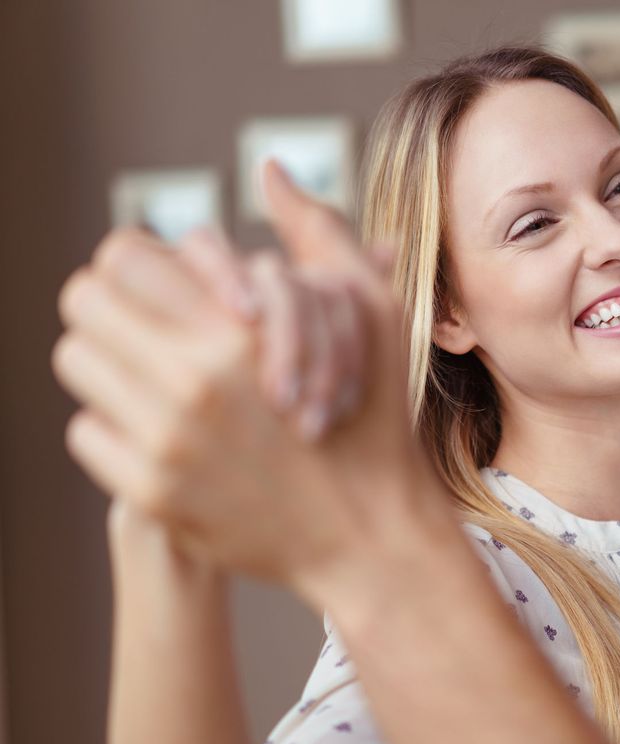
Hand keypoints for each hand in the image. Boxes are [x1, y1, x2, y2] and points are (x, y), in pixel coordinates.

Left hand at [53, 163, 440, 590]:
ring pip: (79, 368)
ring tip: (157, 379)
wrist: (372, 536)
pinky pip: (87, 434)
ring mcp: (165, 445)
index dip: (136, 265)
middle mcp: (192, 387)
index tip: (164, 288)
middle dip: (114, 309)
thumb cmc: (377, 419)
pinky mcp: (152, 495)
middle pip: (83, 306)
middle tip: (151, 328)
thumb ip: (318, 232)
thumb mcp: (369, 313)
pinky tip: (166, 435)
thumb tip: (272, 169)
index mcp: (239, 334)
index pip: (122, 259)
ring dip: (111, 365)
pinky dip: (117, 429)